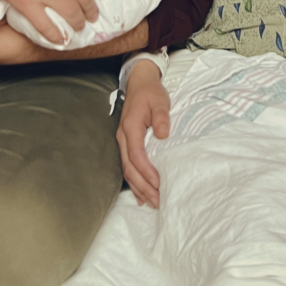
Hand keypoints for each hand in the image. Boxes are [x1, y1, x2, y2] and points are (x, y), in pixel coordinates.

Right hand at [116, 60, 169, 207]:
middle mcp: (123, 137)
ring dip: (138, 187)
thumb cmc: (151, 92)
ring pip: (127, 170)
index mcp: (131, 127)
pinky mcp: (127, 144)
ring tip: (152, 202)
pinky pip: (128, 166)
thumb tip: (163, 134)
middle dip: (142, 186)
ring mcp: (123, 141)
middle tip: (157, 201)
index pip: (136, 154)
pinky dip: (134, 182)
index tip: (158, 183)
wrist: (140, 83)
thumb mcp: (160, 100)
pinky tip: (141, 195)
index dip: (146, 171)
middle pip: (129, 167)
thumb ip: (162, 116)